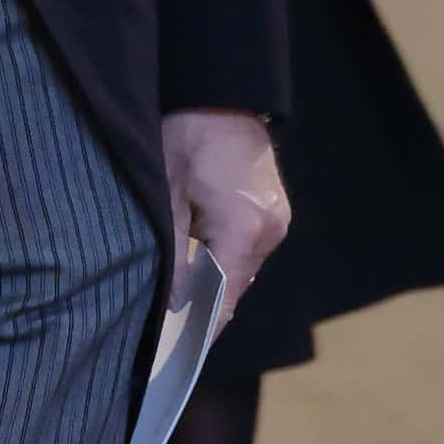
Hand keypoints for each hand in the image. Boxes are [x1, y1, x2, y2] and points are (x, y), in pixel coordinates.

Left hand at [160, 108, 288, 327]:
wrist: (218, 94)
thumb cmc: (185, 139)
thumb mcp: (166, 197)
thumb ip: (172, 253)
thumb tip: (171, 301)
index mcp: (245, 230)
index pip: (226, 298)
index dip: (204, 326)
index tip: (179, 349)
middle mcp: (270, 231)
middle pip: (235, 285)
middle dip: (204, 304)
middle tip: (167, 323)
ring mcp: (277, 220)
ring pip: (242, 267)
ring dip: (214, 278)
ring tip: (177, 292)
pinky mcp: (274, 209)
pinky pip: (248, 247)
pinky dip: (224, 257)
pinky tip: (197, 258)